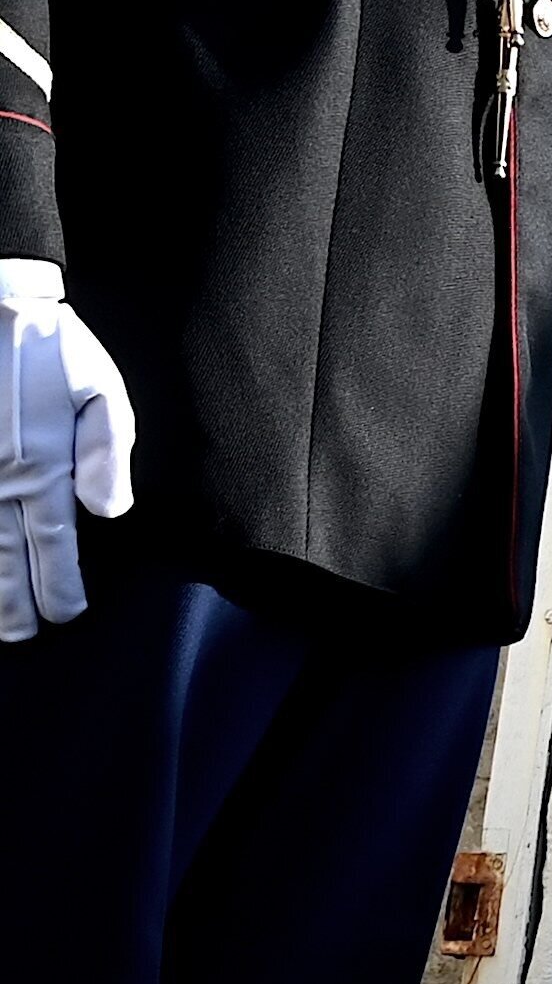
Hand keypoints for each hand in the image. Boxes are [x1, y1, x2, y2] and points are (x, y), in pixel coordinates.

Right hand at [0, 259, 134, 641]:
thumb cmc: (51, 347)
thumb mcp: (100, 390)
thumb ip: (106, 454)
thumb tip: (108, 513)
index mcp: (41, 465)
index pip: (52, 543)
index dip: (58, 586)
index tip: (65, 615)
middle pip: (4, 556)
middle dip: (13, 601)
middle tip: (20, 636)